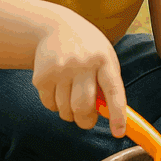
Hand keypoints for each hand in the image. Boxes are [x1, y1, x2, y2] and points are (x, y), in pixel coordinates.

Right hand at [32, 17, 126, 136]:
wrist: (55, 27)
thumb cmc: (89, 49)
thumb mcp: (105, 58)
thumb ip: (108, 83)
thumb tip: (109, 115)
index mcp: (105, 60)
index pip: (113, 92)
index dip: (117, 115)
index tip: (118, 133)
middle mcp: (83, 64)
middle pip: (83, 106)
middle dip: (86, 121)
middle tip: (87, 122)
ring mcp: (60, 69)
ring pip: (65, 109)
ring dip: (70, 114)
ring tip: (72, 101)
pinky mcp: (41, 75)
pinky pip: (50, 104)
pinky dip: (55, 106)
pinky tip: (59, 91)